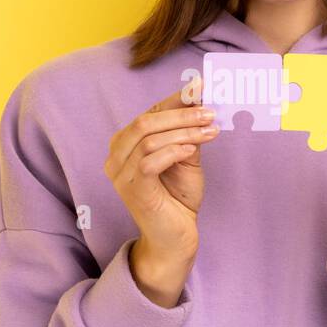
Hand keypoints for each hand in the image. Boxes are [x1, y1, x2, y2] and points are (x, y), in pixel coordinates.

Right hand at [104, 77, 218, 304]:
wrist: (176, 239)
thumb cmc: (178, 198)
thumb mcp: (185, 158)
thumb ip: (186, 133)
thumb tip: (199, 100)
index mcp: (125, 145)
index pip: (149, 113)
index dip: (175, 100)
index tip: (201, 88)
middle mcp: (116, 158)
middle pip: (146, 122)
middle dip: (181, 114)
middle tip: (210, 112)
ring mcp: (121, 175)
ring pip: (150, 139)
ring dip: (184, 131)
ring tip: (210, 130)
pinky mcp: (133, 190)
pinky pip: (150, 161)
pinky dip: (174, 150)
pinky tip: (193, 149)